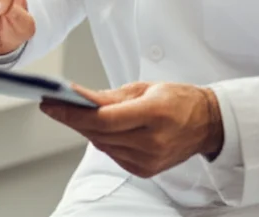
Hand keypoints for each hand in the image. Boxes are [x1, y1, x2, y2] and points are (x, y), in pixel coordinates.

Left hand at [40, 83, 224, 178]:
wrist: (206, 124)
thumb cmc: (178, 100)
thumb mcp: (146, 87)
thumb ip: (111, 96)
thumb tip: (78, 97)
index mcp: (155, 113)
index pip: (104, 119)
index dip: (73, 113)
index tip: (52, 104)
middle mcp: (153, 141)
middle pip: (99, 133)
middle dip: (73, 119)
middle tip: (53, 104)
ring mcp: (149, 159)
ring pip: (103, 145)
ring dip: (85, 129)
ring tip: (71, 113)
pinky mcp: (146, 170)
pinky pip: (113, 154)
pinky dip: (102, 141)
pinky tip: (98, 129)